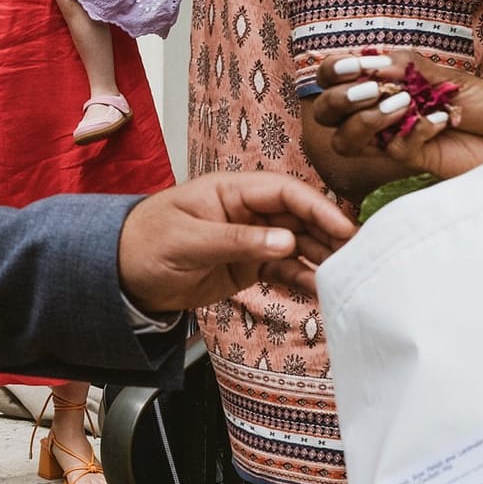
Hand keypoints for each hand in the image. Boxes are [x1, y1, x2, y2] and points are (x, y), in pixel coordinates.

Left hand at [117, 173, 357, 312]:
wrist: (121, 277)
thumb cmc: (144, 244)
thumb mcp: (188, 241)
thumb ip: (237, 242)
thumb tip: (286, 244)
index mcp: (231, 190)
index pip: (285, 192)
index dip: (318, 207)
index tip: (343, 228)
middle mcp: (247, 212)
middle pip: (300, 218)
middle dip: (330, 235)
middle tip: (360, 256)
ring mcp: (251, 239)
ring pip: (298, 246)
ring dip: (323, 260)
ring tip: (349, 277)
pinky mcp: (249, 266)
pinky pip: (285, 271)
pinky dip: (304, 280)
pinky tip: (323, 292)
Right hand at [312, 51, 482, 181]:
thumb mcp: (450, 77)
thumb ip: (410, 68)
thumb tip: (374, 61)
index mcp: (384, 84)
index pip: (334, 78)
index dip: (333, 72)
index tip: (356, 66)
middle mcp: (379, 112)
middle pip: (326, 112)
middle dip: (340, 99)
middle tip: (372, 90)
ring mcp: (391, 139)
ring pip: (344, 139)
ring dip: (366, 120)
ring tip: (404, 105)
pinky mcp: (411, 161)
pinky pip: (392, 149)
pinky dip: (415, 130)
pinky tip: (442, 121)